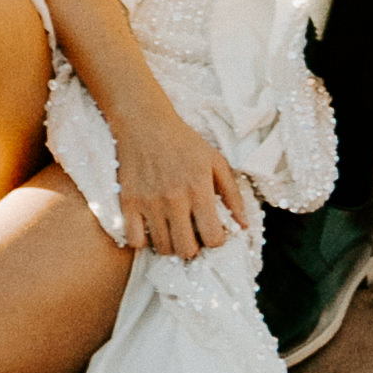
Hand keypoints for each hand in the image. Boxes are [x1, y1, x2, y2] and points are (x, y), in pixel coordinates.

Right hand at [107, 89, 257, 261]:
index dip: (216, 240)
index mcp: (199, 188)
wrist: (145, 123)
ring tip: (173, 229)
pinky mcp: (128, 202)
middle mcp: (174, 199)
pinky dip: (144, 240)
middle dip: (193, 247)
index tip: (211, 231)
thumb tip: (243, 226)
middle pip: (186, 250)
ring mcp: (149, 202)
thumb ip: (232, 195)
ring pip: (163, 248)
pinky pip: (135, 240)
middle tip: (191, 234)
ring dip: (171, 244)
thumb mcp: (215, 161)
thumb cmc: (184, 142)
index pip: (213, 238)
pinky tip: (151, 227)